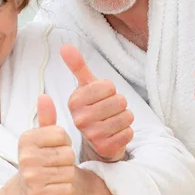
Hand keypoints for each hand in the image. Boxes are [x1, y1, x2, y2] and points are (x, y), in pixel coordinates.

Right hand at [17, 94, 75, 194]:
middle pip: (68, 154)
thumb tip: (44, 96)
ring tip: (55, 177)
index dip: (65, 142)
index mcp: (26, 139)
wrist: (26, 193)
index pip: (62, 134)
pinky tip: (56, 190)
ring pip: (69, 172)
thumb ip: (46, 119)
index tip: (55, 149)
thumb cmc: (38, 160)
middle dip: (67, 161)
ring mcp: (30, 177)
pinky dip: (66, 190)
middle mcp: (25, 157)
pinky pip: (67, 189)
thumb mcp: (41, 139)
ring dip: (67, 176)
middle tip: (56, 166)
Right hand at [60, 44, 133, 160]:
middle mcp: (80, 119)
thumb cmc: (92, 108)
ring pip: (127, 116)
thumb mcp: (85, 87)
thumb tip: (65, 46)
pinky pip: (129, 132)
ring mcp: (92, 135)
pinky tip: (116, 134)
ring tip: (113, 122)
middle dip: (119, 105)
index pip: (109, 86)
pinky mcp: (105, 148)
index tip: (101, 98)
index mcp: (74, 101)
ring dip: (125, 118)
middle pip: (120, 101)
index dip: (110, 90)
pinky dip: (127, 132)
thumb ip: (77, 66)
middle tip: (109, 112)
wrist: (95, 141)